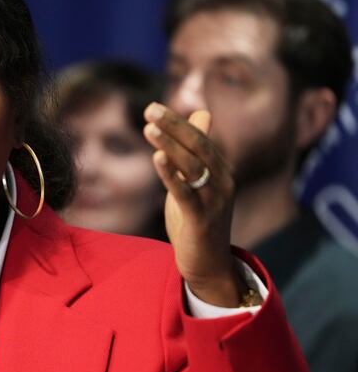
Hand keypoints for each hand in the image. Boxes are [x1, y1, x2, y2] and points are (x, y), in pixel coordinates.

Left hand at [143, 103, 245, 306]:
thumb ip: (194, 151)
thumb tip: (201, 114)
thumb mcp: (196, 182)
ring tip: (149, 128)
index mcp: (220, 170)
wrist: (209, 264)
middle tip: (150, 109)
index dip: (177, 122)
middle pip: (198, 146)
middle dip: (174, 126)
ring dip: (170, 145)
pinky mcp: (202, 219)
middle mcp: (222, 181)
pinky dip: (171, 174)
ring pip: (193, 166)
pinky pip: (185, 193)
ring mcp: (215, 201)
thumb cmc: (199, 220)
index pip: (199, 139)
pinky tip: (157, 158)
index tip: (152, 107)